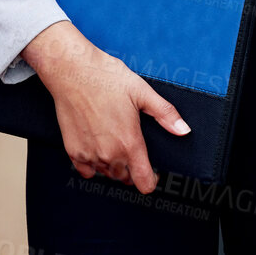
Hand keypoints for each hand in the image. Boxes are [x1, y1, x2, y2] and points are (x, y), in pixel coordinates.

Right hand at [22, 21, 189, 193]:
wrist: (73, 72)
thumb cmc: (107, 79)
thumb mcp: (143, 93)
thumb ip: (165, 114)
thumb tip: (184, 130)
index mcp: (129, 142)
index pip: (143, 180)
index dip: (151, 182)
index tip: (153, 177)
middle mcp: (108, 153)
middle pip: (125, 177)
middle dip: (132, 170)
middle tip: (135, 153)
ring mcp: (88, 154)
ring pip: (106, 173)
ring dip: (114, 167)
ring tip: (118, 147)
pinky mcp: (72, 150)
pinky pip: (86, 170)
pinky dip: (93, 165)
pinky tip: (98, 150)